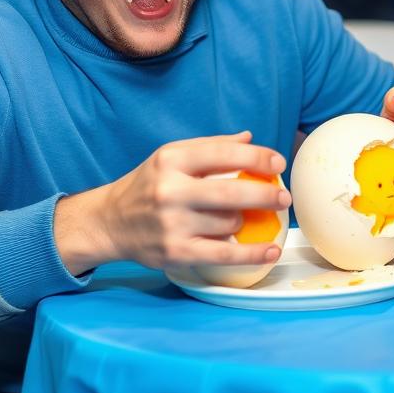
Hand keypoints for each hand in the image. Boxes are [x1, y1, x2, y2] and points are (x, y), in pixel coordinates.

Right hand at [58, 132, 290, 273]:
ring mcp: (172, 223)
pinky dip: (252, 253)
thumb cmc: (149, 186)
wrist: (109, 223)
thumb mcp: (172, 157)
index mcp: (171, 159)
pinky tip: (272, 250)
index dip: (258, 157)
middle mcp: (170, 190)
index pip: (223, 154)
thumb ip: (211, 147)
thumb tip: (250, 138)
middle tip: (284, 197)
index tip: (279, 163)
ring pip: (230, 222)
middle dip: (265, 194)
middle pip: (231, 191)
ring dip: (243, 221)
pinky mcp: (176, 251)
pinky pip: (225, 254)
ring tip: (238, 219)